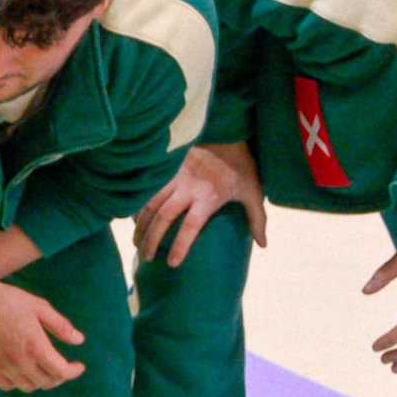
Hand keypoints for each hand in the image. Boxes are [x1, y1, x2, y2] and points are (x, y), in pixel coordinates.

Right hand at [0, 272, 84, 391]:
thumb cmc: (8, 301)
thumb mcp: (39, 307)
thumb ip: (60, 326)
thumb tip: (79, 340)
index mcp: (36, 347)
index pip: (61, 372)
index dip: (73, 372)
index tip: (79, 366)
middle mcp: (21, 363)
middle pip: (47, 382)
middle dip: (59, 376)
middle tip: (62, 366)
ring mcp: (4, 367)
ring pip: (29, 386)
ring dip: (41, 380)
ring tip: (44, 369)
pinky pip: (9, 385)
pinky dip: (19, 382)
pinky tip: (22, 371)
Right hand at [134, 142, 267, 266]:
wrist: (226, 133)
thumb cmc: (241, 165)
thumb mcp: (254, 192)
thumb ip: (257, 219)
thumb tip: (262, 245)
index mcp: (208, 196)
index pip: (190, 226)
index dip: (180, 245)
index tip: (172, 263)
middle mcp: (187, 189)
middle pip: (163, 217)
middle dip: (151, 239)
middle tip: (146, 257)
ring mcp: (175, 178)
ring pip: (151, 203)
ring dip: (141, 225)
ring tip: (135, 243)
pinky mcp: (168, 171)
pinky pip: (149, 191)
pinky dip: (139, 206)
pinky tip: (133, 219)